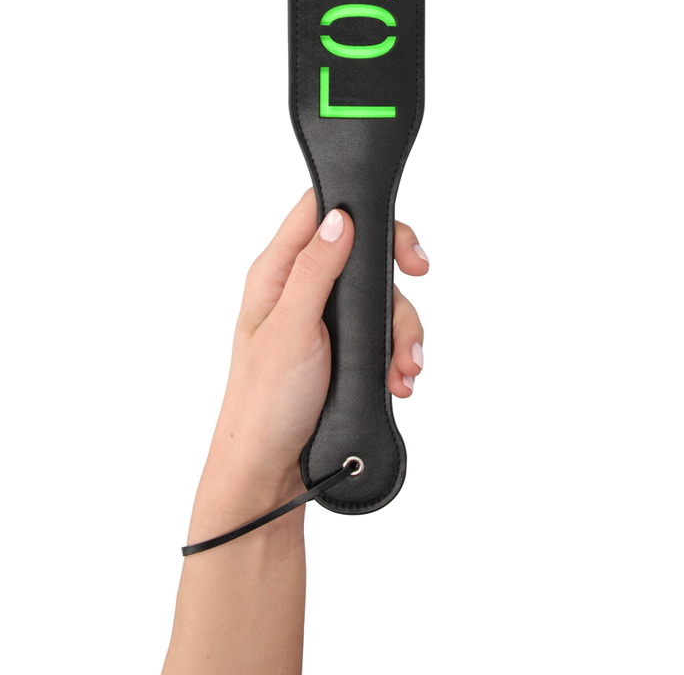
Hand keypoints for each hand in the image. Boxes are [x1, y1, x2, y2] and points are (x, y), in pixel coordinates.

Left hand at [188, 189, 427, 537]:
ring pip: (380, 298)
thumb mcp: (291, 329)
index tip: (399, 243)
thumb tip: (340, 217)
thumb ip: (315, 269)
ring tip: (405, 367)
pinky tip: (400, 379)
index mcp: (277, 272)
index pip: (322, 211)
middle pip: (365, 254)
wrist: (270, 473)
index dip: (364, 213)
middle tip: (418, 281)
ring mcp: (325, 319)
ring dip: (402, 330)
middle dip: (396, 280)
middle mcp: (302, 288)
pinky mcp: (343, 349)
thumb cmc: (264, 403)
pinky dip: (398, 353)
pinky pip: (382, 335)